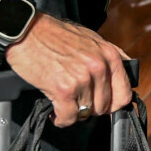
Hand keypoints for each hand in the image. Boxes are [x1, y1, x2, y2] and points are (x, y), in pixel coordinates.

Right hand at [4, 15, 133, 126]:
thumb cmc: (55, 35)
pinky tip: (55, 112)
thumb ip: (109, 57)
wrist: (26, 32)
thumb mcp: (91, 39)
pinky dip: (61, 119)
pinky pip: (68, 118)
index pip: (124, 94)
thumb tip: (124, 74)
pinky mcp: (63, 90)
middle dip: (90, 108)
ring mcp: (82, 79)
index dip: (113, 104)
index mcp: (109, 55)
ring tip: (65, 102)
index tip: (104, 105)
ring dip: (74, 112)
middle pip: (104, 107)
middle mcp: (99, 68)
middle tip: (77, 101)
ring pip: (86, 113)